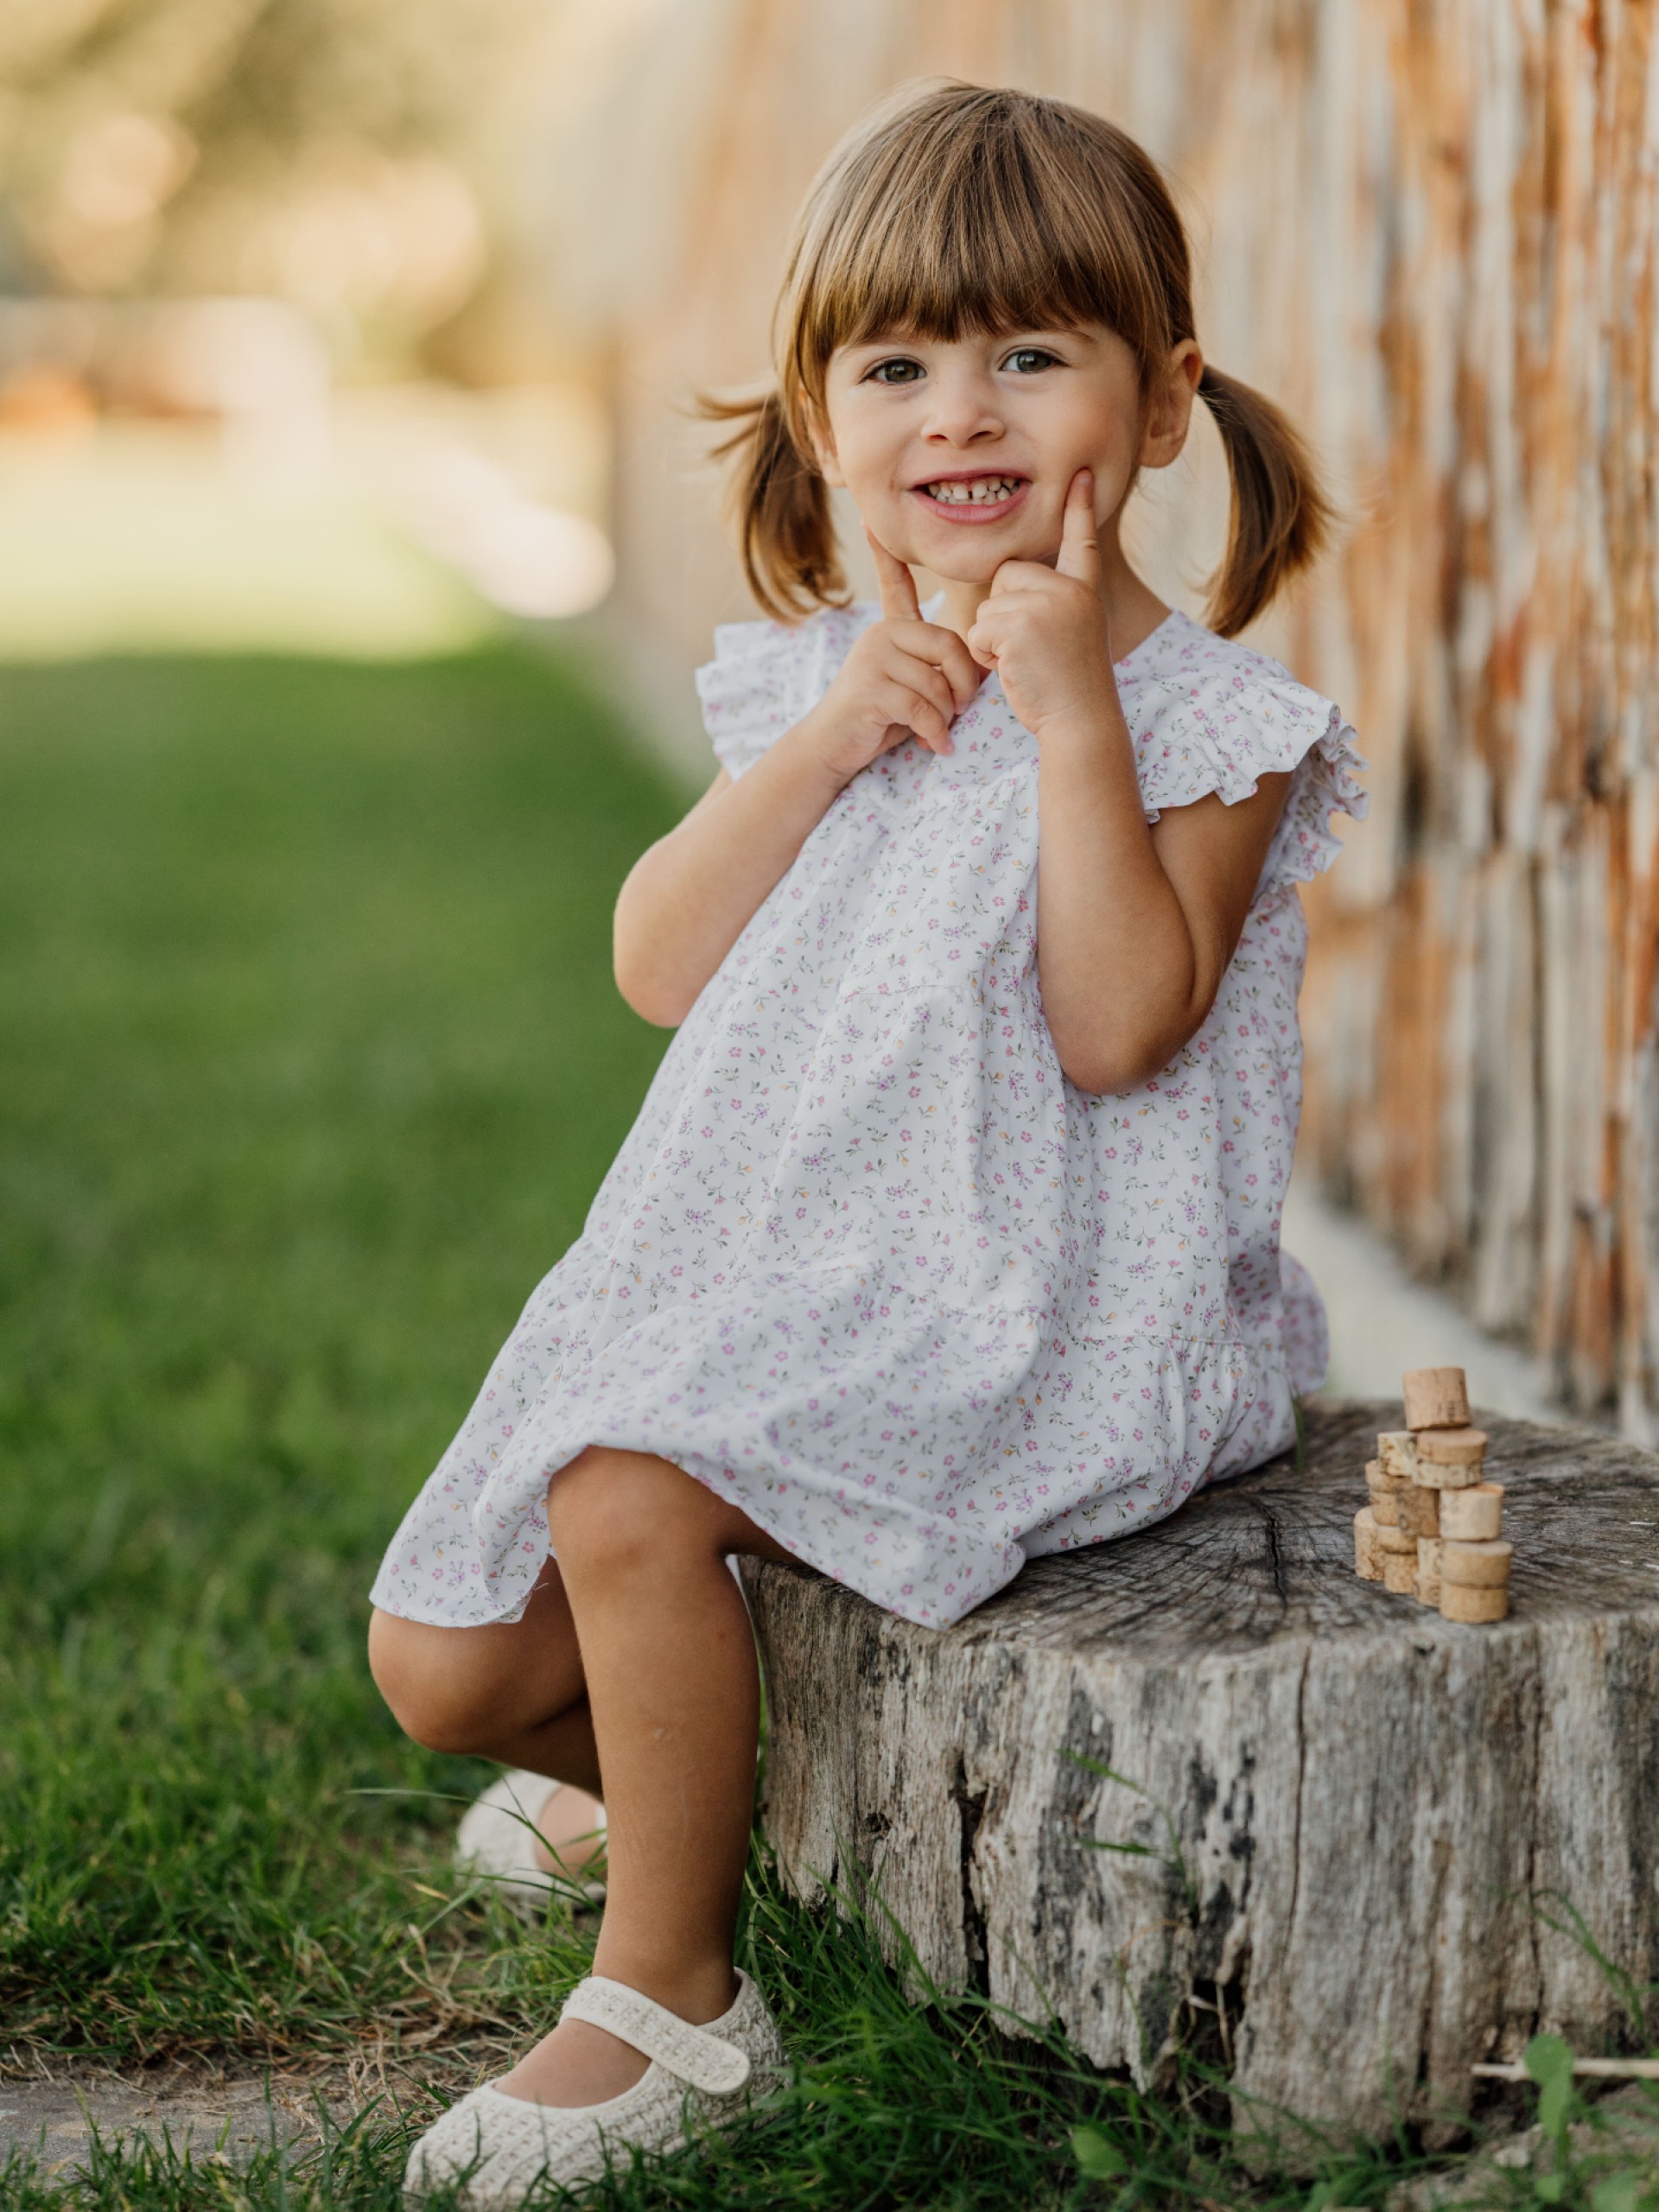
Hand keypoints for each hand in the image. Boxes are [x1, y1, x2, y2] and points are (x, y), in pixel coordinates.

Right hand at [795, 529, 982, 788]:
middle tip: (961, 709)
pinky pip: (922, 707)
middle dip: (963, 684)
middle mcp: (880, 633)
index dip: (884, 554)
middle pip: (948, 646)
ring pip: (936, 684)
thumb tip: (984, 668)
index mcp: (892, 628)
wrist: (835, 747)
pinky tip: (934, 744)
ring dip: (945, 717)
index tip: (869, 521)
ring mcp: (872, 659)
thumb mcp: (914, 686)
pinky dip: (934, 732)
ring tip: (938, 732)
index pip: (896, 585)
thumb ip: (938, 668)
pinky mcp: (870, 688)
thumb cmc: (881, 717)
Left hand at [965, 470, 1116, 737]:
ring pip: (988, 607)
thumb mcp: (1071, 633)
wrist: (1080, 720)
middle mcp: (1069, 590)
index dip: (1080, 508)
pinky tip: (1014, 669)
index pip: (1081, 541)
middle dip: (1003, 612)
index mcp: (1083, 591)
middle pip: (1006, 576)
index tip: (1083, 474)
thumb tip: (1008, 580)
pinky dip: (985, 656)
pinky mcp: (1020, 626)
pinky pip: (978, 631)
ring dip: (992, 640)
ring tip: (1025, 662)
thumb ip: (1050, 603)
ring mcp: (1046, 605)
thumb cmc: (1069, 687)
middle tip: (1030, 648)